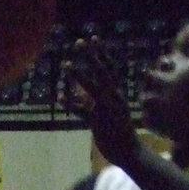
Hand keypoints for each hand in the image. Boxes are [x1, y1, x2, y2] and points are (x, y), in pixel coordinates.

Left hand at [61, 37, 139, 168]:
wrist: (129, 151)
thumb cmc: (118, 130)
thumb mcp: (109, 110)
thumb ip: (95, 98)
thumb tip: (80, 88)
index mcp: (118, 93)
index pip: (110, 68)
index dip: (102, 52)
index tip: (93, 37)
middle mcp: (115, 98)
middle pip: (103, 72)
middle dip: (91, 56)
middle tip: (79, 42)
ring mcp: (107, 109)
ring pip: (93, 88)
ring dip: (79, 75)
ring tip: (67, 64)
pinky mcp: (99, 123)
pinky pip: (83, 111)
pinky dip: (70, 104)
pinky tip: (59, 97)